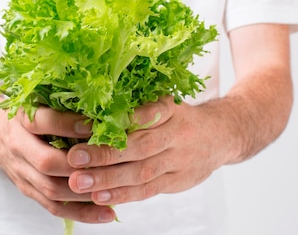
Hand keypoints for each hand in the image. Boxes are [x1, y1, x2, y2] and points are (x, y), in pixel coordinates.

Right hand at [0, 105, 117, 222]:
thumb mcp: (35, 101)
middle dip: (79, 166)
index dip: (67, 124)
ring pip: (51, 189)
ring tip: (112, 193)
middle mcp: (18, 146)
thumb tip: (102, 106)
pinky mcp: (27, 189)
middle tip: (110, 165)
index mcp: (21, 120)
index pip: (41, 121)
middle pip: (46, 162)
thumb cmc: (24, 114)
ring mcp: (21, 172)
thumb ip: (61, 104)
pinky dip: (81, 213)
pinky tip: (104, 214)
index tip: (93, 125)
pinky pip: (53, 207)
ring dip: (84, 194)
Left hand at [66, 96, 232, 204]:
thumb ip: (136, 104)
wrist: (222, 134)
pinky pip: (147, 190)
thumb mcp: (165, 99)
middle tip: (75, 158)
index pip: (143, 114)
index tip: (83, 125)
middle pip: (140, 146)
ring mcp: (178, 161)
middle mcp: (176, 135)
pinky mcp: (176, 181)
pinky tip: (100, 198)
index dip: (114, 122)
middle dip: (105, 154)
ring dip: (109, 180)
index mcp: (170, 109)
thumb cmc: (181, 115)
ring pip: (142, 173)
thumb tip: (91, 105)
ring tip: (80, 183)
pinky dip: (123, 195)